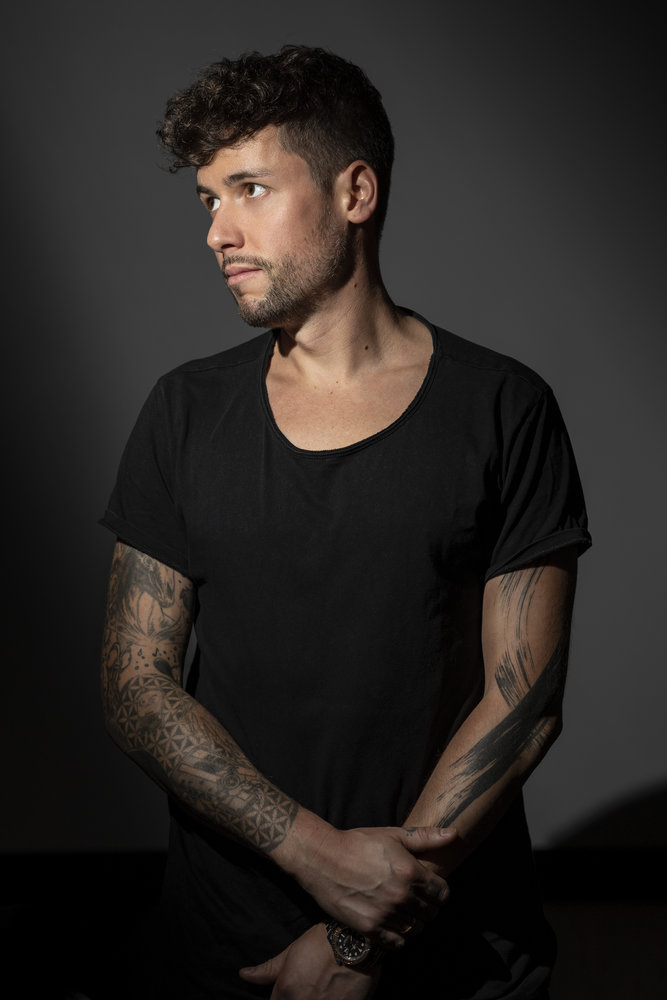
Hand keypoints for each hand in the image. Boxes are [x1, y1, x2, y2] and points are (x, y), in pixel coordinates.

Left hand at [240, 924, 378, 998]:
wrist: (355, 941)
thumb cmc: (322, 943)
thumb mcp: (291, 953)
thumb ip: (267, 970)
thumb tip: (244, 975)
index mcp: (286, 992)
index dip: (280, 999)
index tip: (290, 992)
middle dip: (296, 999)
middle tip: (307, 989)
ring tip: (319, 992)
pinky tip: (331, 995)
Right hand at [294, 825, 455, 945]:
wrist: (322, 858)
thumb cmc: (358, 843)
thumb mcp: (392, 835)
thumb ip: (425, 837)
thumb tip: (453, 834)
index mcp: (409, 871)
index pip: (441, 893)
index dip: (438, 891)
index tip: (430, 888)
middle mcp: (400, 896)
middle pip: (430, 913)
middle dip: (428, 906)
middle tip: (417, 899)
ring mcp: (385, 914)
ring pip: (415, 930)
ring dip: (414, 922)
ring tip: (404, 911)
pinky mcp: (369, 928)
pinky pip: (397, 942)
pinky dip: (399, 937)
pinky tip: (392, 923)